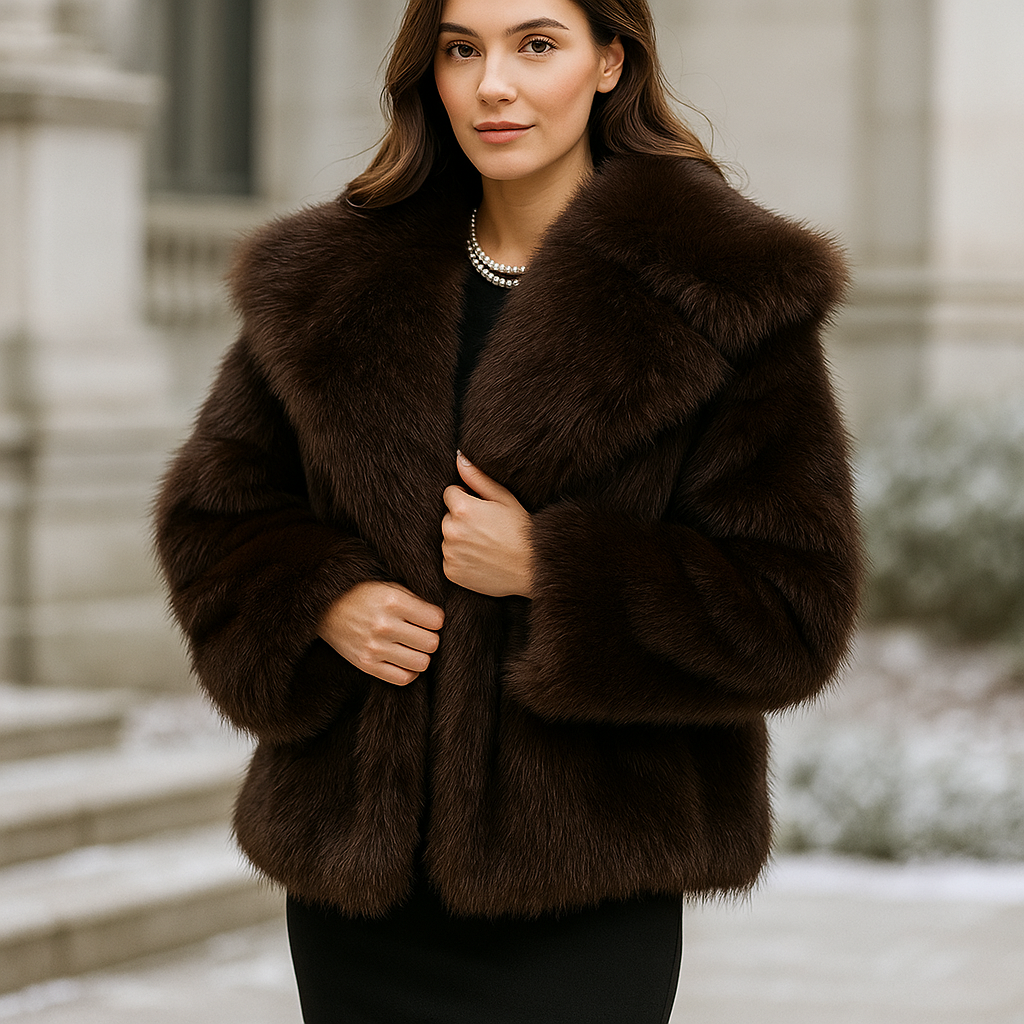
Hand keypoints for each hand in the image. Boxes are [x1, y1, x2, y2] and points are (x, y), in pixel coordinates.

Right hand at [317, 581, 443, 685]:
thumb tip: (440, 617)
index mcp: (393, 601)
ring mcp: (374, 648)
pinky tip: (405, 660)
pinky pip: (403, 678)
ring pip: (421, 663)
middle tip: (421, 632)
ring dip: (422, 655)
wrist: (324, 609)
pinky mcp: (367, 665)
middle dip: (430, 637)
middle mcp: (384, 626)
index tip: (428, 618)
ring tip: (413, 646)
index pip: (436, 620)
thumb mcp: (388, 586)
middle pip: (431, 643)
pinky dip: (410, 671)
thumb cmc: (361, 594)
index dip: (436, 619)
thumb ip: (415, 599)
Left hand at [442, 452, 533, 597]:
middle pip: (448, 517)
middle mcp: (451, 531)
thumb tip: (459, 457)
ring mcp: (450, 553)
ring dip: (461, 539)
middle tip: (487, 529)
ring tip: (486, 545)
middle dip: (462, 520)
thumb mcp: (504, 498)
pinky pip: (450, 559)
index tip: (483, 510)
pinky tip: (481, 559)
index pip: (450, 494)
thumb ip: (477, 477)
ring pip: (448, 538)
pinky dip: (461, 559)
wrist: (532, 568)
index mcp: (462, 509)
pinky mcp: (450, 572)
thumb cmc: (521, 530)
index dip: (467, 499)